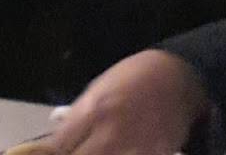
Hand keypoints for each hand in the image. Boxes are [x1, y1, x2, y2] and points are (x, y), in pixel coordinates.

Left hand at [41, 49, 209, 154]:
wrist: (175, 78)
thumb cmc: (130, 80)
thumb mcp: (95, 91)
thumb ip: (76, 119)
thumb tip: (55, 143)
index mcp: (91, 112)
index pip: (58, 146)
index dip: (51, 153)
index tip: (50, 153)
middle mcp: (110, 133)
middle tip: (74, 152)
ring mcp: (135, 149)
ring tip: (95, 150)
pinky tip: (116, 152)